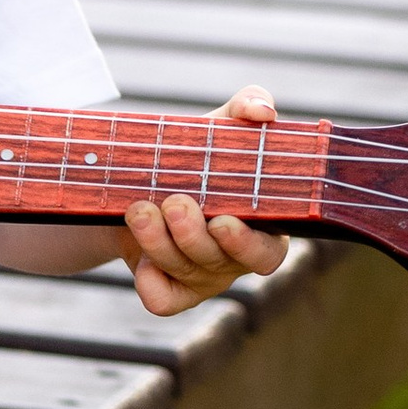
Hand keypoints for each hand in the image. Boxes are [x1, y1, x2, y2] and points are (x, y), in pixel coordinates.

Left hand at [122, 84, 289, 314]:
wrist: (141, 177)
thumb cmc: (198, 153)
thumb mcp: (221, 125)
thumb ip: (248, 106)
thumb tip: (262, 112)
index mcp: (262, 226)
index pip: (267, 252)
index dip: (246, 243)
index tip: (222, 221)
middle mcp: (235, 259)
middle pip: (219, 264)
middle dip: (192, 236)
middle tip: (173, 202)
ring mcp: (203, 279)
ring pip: (184, 273)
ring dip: (159, 241)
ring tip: (139, 208)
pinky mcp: (172, 290)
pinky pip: (162, 302)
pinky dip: (149, 283)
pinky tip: (140, 258)